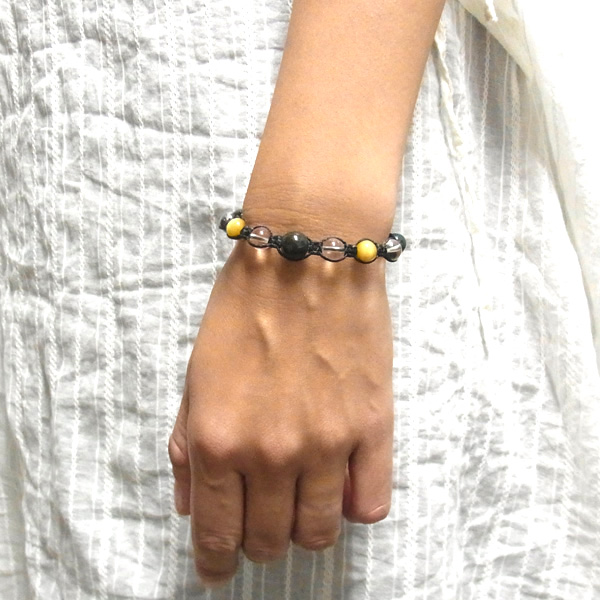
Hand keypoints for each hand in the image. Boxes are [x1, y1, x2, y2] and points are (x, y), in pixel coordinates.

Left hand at [168, 239, 393, 587]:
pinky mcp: (372, 427)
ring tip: (301, 503)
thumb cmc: (244, 307)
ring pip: (320, 533)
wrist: (304, 256)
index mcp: (217, 439)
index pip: (216, 535)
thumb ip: (186, 448)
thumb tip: (191, 509)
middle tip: (260, 518)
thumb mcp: (195, 374)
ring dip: (305, 530)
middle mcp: (270, 453)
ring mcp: (326, 444)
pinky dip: (354, 508)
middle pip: (268, 541)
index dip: (215, 562)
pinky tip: (342, 484)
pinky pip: (371, 504)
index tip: (218, 569)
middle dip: (258, 542)